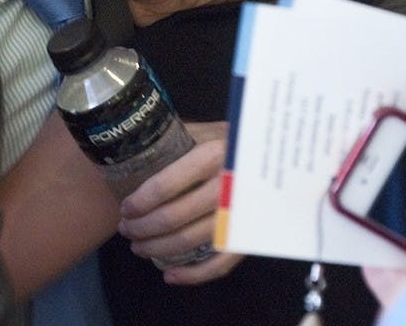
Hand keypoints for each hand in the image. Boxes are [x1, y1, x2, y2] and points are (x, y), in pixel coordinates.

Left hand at [118, 120, 242, 283]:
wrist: (279, 156)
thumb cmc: (237, 140)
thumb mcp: (209, 129)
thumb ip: (179, 137)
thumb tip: (137, 144)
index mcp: (213, 155)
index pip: (166, 185)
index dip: (140, 201)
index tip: (126, 207)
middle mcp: (226, 186)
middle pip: (173, 217)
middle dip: (142, 227)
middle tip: (126, 228)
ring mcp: (239, 215)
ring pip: (190, 241)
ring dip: (157, 249)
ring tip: (138, 246)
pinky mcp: (249, 236)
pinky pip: (219, 265)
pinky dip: (193, 275)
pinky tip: (170, 275)